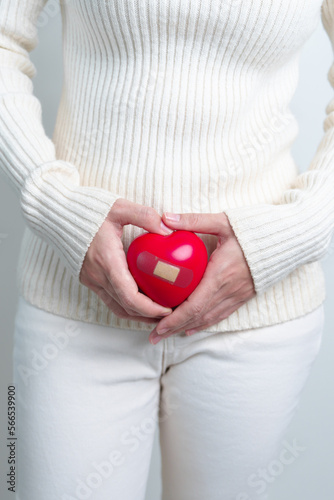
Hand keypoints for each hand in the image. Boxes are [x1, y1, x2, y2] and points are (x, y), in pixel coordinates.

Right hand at [79, 198, 173, 322]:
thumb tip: (167, 229)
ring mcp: (91, 279)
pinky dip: (126, 305)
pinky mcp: (88, 279)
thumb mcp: (119, 207)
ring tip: (158, 314)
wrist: (57, 213)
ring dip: (138, 315)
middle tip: (171, 314)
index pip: (130, 297)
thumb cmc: (88, 210)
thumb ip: (144, 216)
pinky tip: (141, 302)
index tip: (168, 309)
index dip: (151, 308)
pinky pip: (109, 299)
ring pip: (117, 307)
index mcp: (107, 262)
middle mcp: (98, 276)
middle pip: (126, 307)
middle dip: (149, 315)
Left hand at [148, 211, 255, 343]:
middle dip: (174, 328)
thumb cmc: (254, 229)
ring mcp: (237, 295)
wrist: (286, 240)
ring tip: (166, 335)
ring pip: (208, 318)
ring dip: (186, 328)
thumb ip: (193, 220)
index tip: (157, 325)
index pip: (194, 304)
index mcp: (220, 274)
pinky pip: (221, 314)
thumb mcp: (222, 221)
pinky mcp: (243, 296)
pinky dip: (204, 323)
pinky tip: (192, 327)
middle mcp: (228, 290)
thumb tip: (165, 218)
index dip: (175, 318)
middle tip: (153, 337)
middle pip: (197, 316)